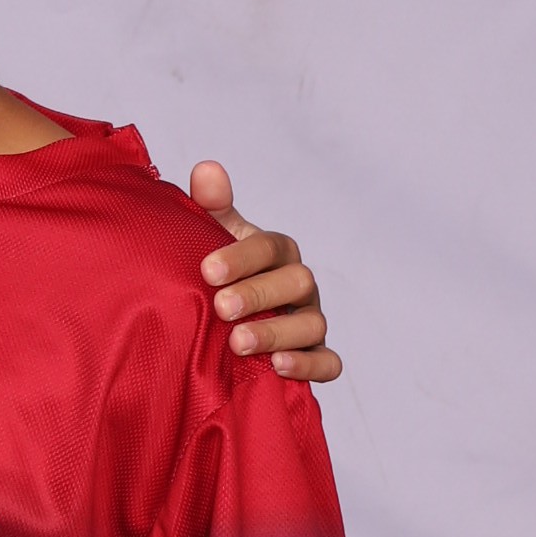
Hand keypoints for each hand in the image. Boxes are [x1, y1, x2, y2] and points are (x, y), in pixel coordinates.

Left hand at [189, 161, 336, 382]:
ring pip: (312, 324)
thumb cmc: (216, 275)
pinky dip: (310, 365)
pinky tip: (280, 366)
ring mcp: (309, 320)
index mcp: (276, 252)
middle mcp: (299, 284)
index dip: (242, 257)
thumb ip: (209, 207)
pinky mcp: (314, 355)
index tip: (208, 270)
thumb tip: (207, 170)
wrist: (216, 323)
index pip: (269, 246)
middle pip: (297, 282)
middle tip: (221, 308)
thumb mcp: (209, 238)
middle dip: (258, 294)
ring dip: (277, 333)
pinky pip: (328, 362)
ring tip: (239, 343)